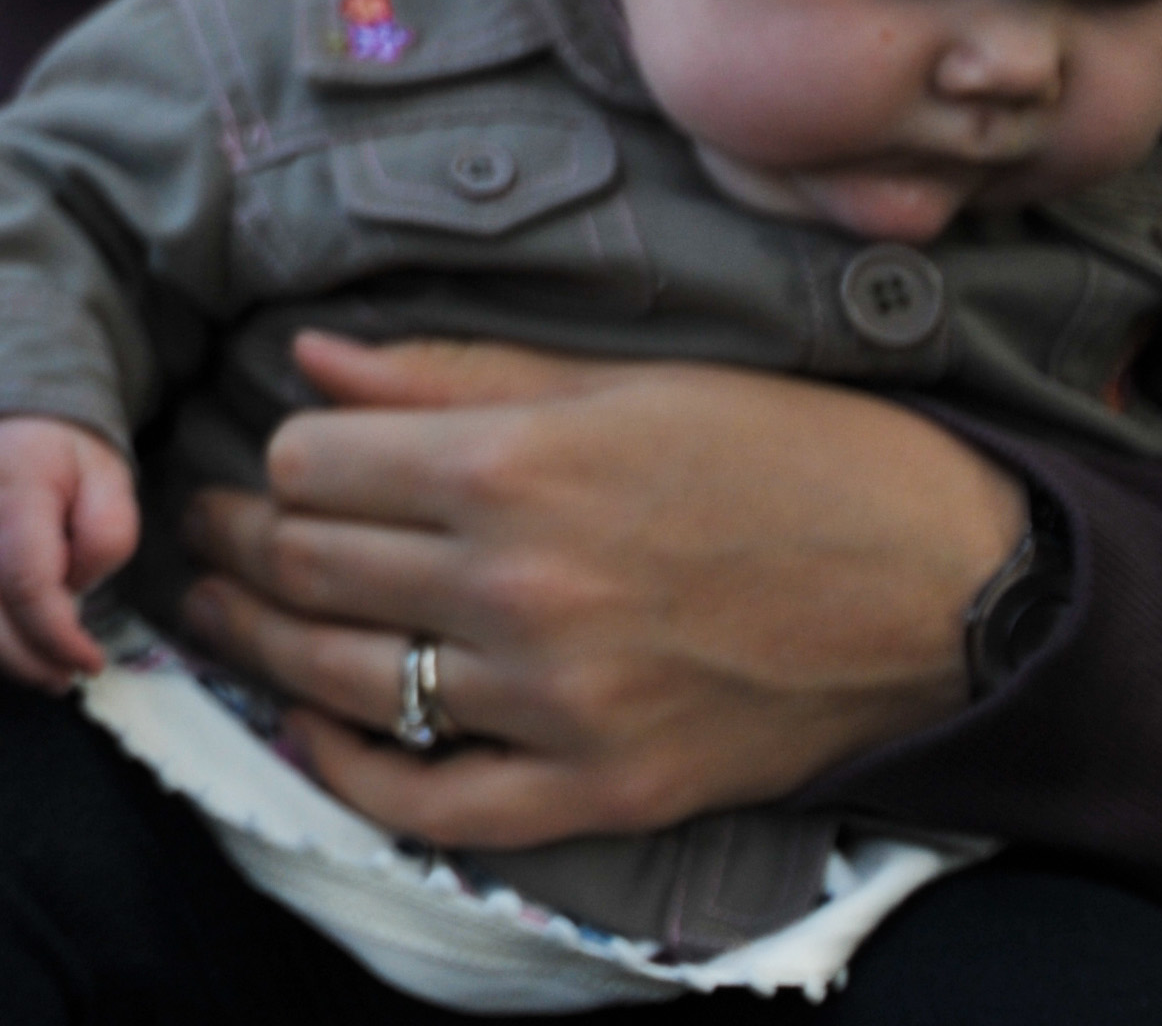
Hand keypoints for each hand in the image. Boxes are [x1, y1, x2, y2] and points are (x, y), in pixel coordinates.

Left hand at [177, 333, 1027, 848]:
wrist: (947, 582)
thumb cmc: (788, 453)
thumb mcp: (619, 379)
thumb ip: (450, 376)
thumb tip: (308, 360)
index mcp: (512, 468)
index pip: (310, 464)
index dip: (282, 456)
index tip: (277, 457)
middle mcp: (516, 588)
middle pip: (309, 566)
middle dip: (244, 541)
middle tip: (214, 529)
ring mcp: (553, 700)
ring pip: (340, 678)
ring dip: (260, 645)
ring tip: (225, 611)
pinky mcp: (600, 788)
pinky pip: (430, 800)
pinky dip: (353, 772)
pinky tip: (312, 731)